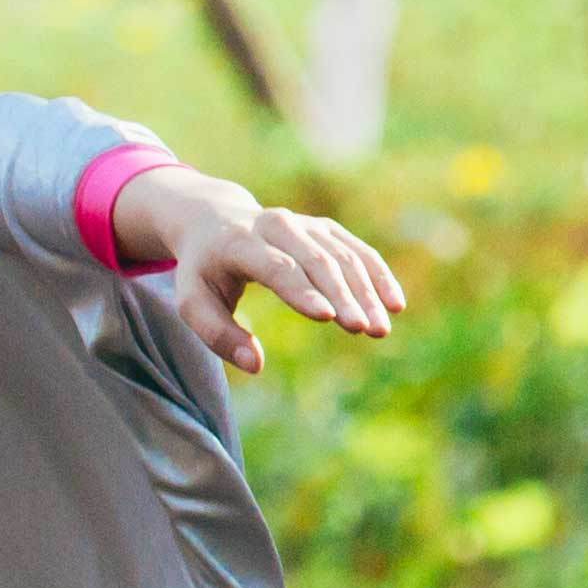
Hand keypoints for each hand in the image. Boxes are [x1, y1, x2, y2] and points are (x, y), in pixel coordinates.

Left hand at [119, 166, 406, 375]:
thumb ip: (219, 335)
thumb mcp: (192, 303)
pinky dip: (378, 276)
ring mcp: (304, 224)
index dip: (302, 291)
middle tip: (364, 330)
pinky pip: (357, 251)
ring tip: (380, 330)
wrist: (214, 221)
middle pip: (317, 261)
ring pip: (343, 257)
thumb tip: (255, 366)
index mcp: (239, 241)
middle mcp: (276, 225)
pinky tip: (395, 304)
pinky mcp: (324, 229)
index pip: (276, 267)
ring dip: (366, 293)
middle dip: (343, 296)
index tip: (327, 317)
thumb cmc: (203, 271)